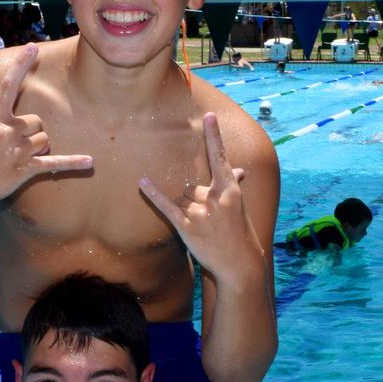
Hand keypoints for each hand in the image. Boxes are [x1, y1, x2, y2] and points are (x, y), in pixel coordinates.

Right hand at [0, 45, 92, 202]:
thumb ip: (8, 121)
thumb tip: (38, 127)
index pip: (8, 86)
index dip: (20, 66)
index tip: (32, 47)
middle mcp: (5, 129)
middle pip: (38, 122)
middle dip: (32, 134)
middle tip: (12, 148)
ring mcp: (16, 149)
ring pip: (45, 141)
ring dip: (37, 150)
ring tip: (16, 160)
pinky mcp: (25, 168)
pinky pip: (56, 163)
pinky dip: (73, 163)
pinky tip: (90, 162)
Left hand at [139, 112, 261, 277]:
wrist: (239, 264)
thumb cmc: (240, 234)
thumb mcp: (239, 208)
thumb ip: (232, 186)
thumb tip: (239, 170)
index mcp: (230, 190)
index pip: (220, 158)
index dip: (214, 136)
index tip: (209, 117)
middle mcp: (215, 198)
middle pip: (191, 185)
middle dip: (194, 200)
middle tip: (209, 221)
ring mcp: (200, 212)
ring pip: (181, 198)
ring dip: (186, 210)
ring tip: (202, 228)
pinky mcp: (187, 227)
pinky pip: (166, 206)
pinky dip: (154, 194)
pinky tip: (142, 183)